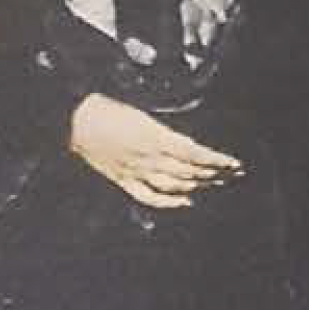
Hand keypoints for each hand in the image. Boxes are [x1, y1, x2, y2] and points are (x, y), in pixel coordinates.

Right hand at [69, 91, 240, 211]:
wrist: (74, 119)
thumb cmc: (105, 107)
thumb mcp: (141, 112)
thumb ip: (164, 129)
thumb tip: (187, 142)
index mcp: (154, 136)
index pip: (194, 153)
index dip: (215, 160)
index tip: (234, 163)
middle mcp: (149, 158)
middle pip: (189, 171)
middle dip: (215, 173)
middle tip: (234, 174)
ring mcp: (136, 171)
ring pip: (175, 184)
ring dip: (198, 185)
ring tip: (217, 183)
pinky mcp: (124, 179)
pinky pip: (150, 197)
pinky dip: (170, 202)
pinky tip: (185, 202)